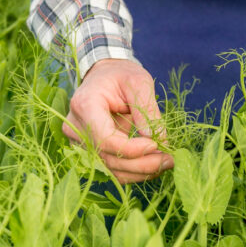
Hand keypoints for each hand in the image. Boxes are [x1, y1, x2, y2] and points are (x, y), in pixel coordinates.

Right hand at [63, 58, 173, 183]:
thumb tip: (159, 140)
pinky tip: (153, 165)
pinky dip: (133, 171)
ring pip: (110, 168)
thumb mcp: (140, 82)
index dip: (132, 149)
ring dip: (140, 171)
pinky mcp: (88, 150)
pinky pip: (110, 168)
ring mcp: (78, 141)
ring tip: (165, 163)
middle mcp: (76, 127)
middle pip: (108, 158)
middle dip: (142, 164)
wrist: (104, 76)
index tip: (156, 145)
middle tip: (170, 160)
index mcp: (85, 105)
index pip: (105, 139)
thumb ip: (148, 110)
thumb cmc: (121, 75)